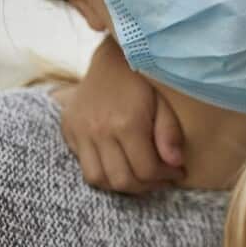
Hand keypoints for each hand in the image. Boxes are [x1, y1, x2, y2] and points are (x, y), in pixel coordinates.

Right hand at [58, 37, 184, 193]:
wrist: (111, 59)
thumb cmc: (143, 81)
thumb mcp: (164, 103)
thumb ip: (170, 134)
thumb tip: (175, 164)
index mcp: (127, 123)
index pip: (145, 169)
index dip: (164, 177)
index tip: (177, 173)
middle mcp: (99, 131)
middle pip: (121, 180)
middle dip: (146, 186)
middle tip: (161, 180)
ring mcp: (80, 132)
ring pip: (98, 179)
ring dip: (121, 185)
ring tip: (141, 177)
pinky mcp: (69, 130)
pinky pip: (84, 165)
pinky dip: (103, 173)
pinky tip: (120, 164)